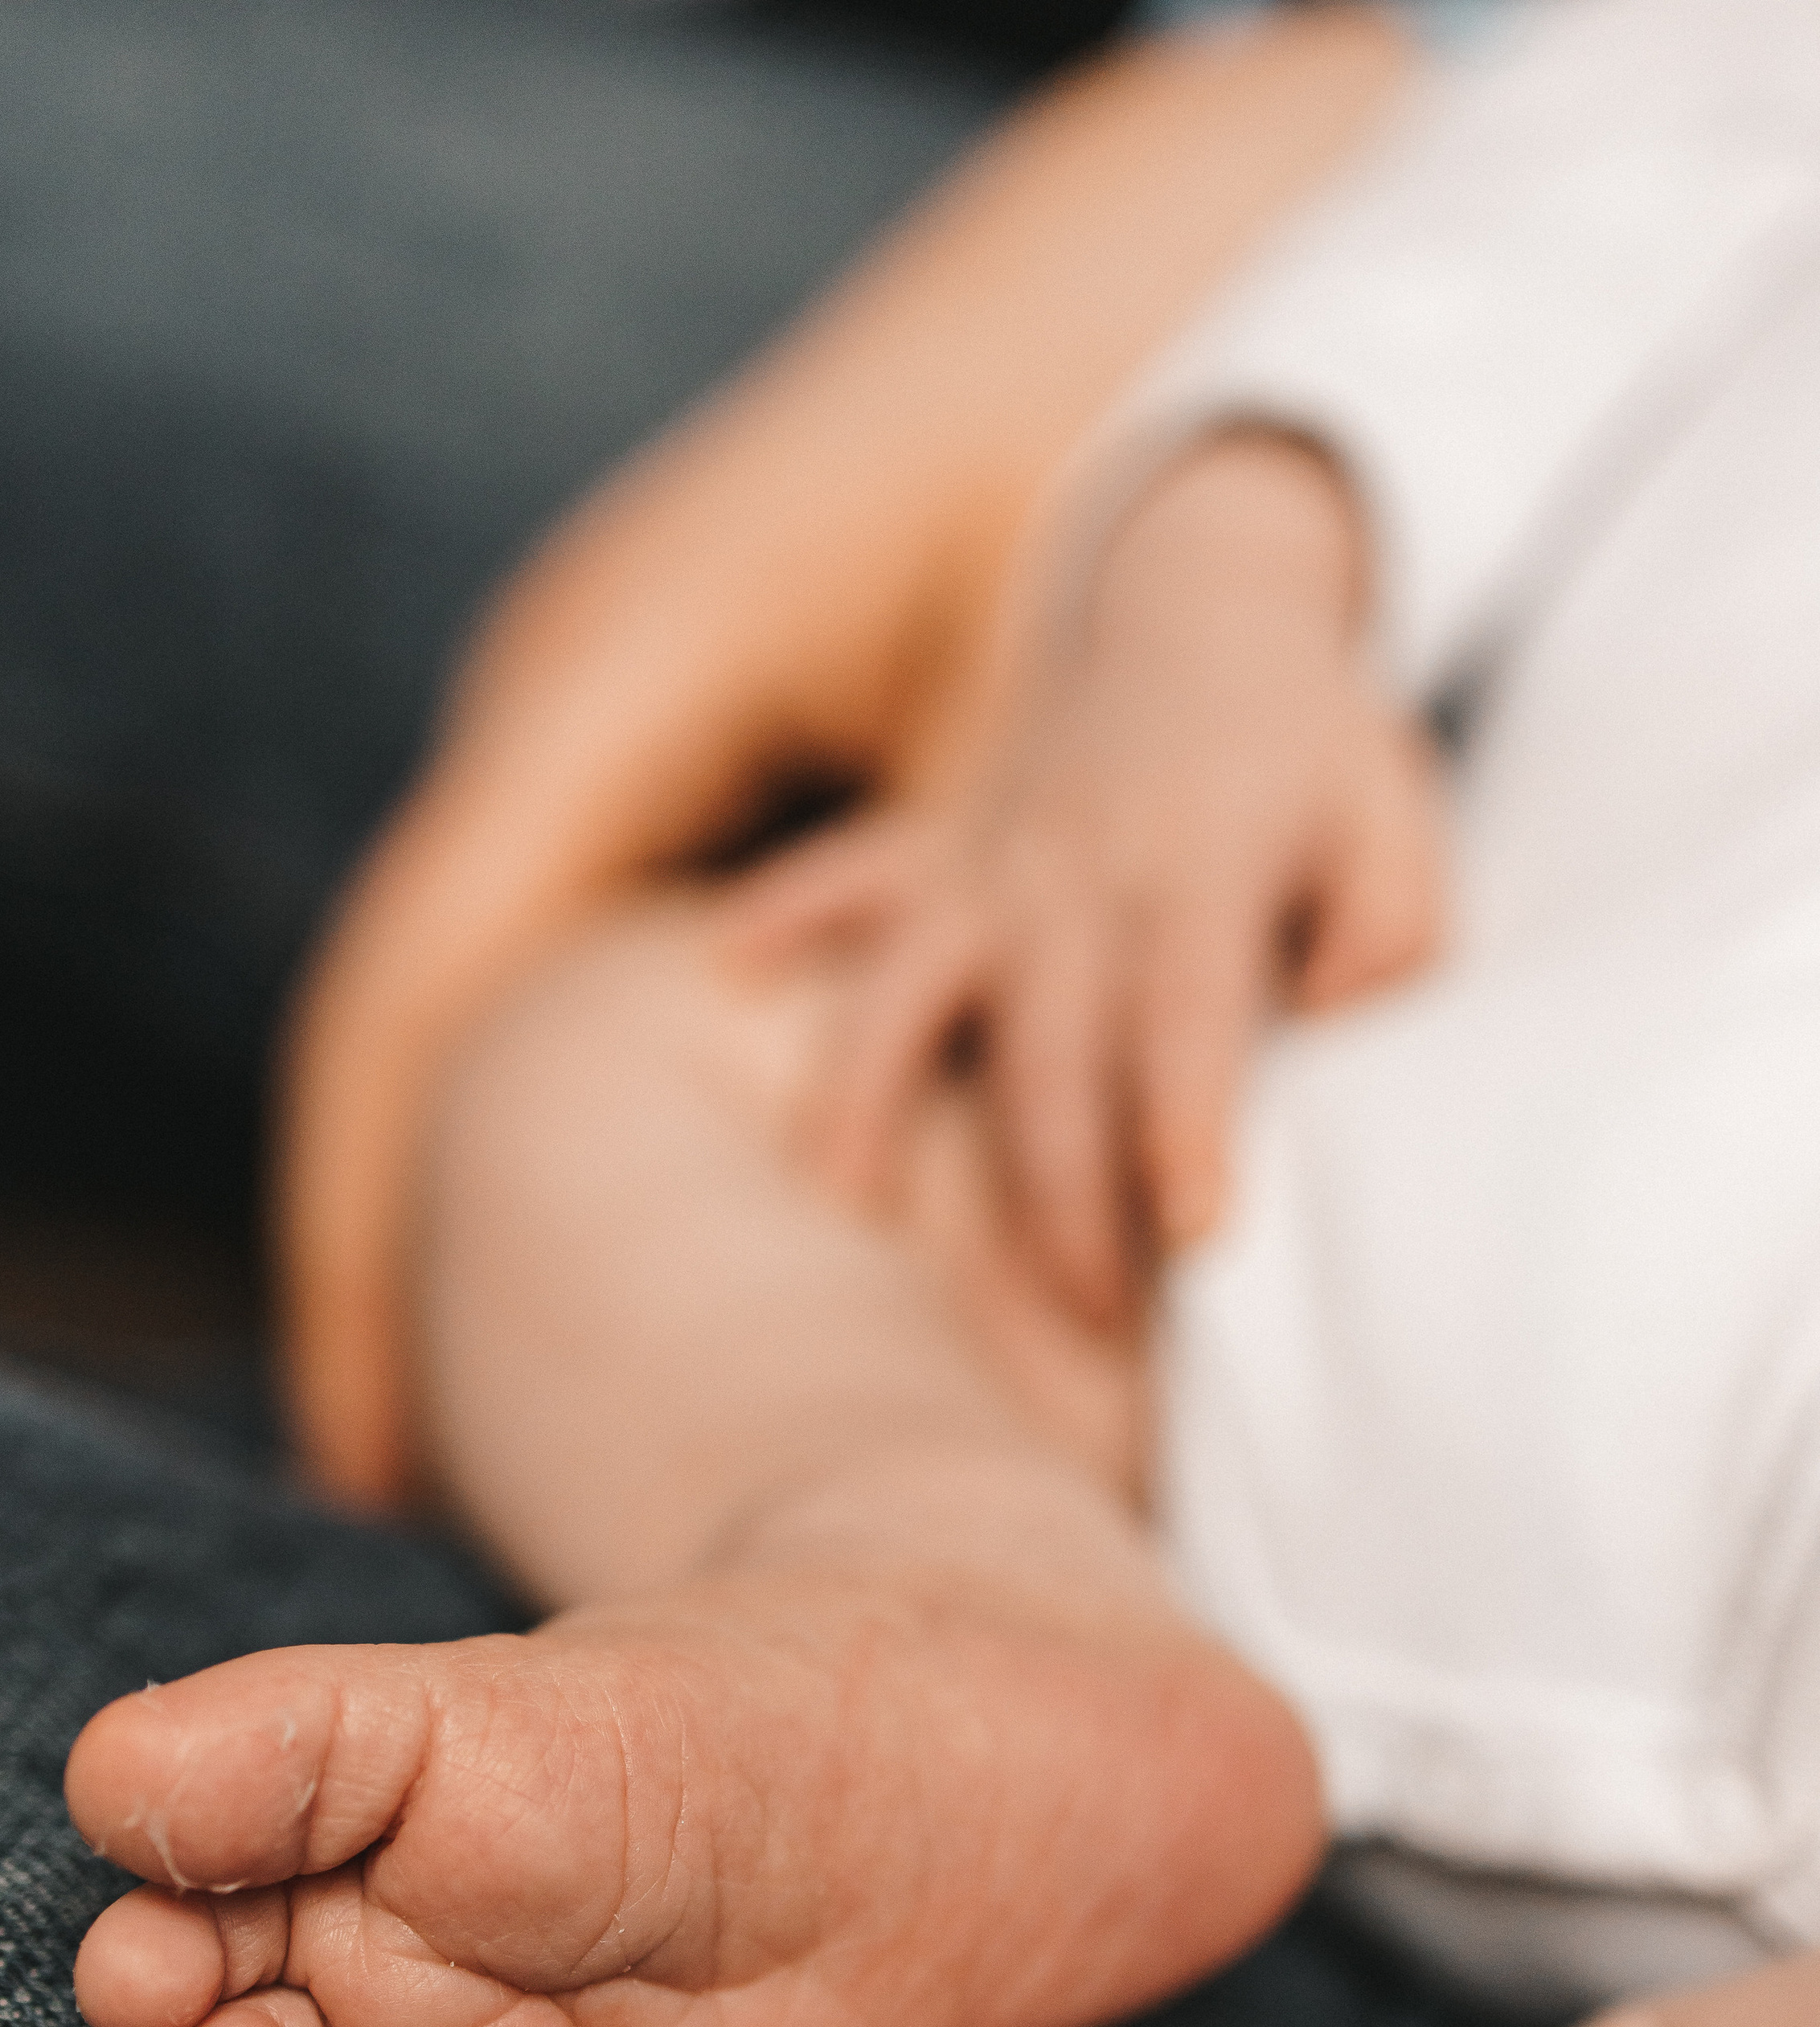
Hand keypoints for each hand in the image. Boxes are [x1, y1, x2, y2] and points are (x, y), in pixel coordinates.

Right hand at [742, 432, 1446, 1322]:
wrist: (1208, 608)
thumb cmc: (1314, 757)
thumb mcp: (1397, 831)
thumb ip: (1390, 940)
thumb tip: (1343, 1036)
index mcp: (1202, 873)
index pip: (1190, 1019)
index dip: (1189, 1125)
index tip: (1197, 1232)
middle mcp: (1076, 877)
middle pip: (1047, 1060)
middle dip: (1059, 1201)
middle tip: (1086, 1324)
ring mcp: (990, 864)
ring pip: (909, 990)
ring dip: (868, 1097)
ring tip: (846, 1202)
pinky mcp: (935, 854)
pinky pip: (844, 878)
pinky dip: (782, 918)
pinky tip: (723, 971)